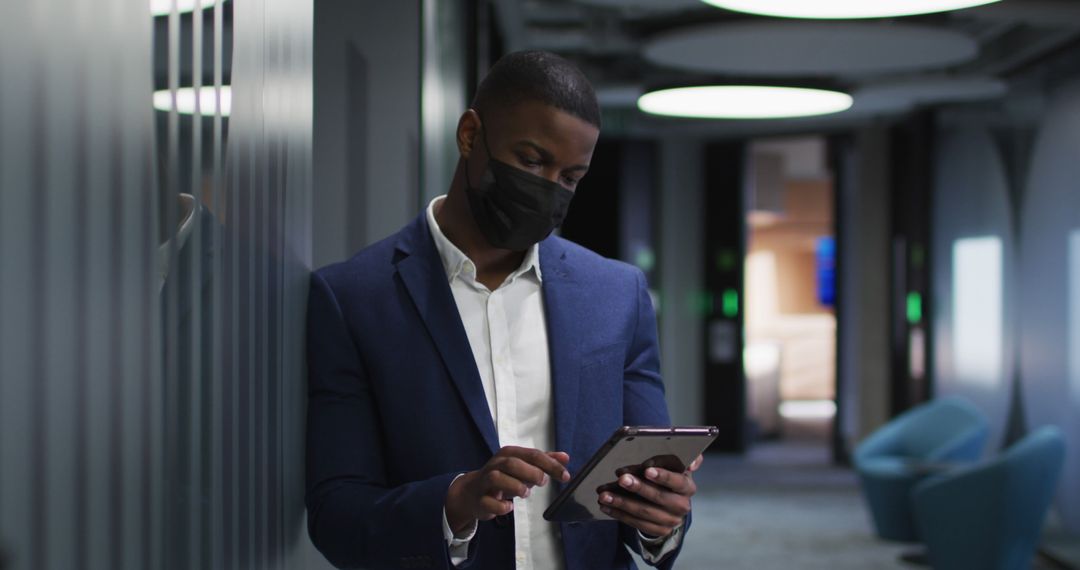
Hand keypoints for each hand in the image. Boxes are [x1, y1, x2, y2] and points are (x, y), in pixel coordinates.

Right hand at [445, 446, 570, 533]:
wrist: (472, 492)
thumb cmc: (503, 477)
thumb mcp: (523, 466)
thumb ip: (544, 461)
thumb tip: (565, 457)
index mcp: (509, 454)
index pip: (532, 454)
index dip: (551, 465)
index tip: (565, 476)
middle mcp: (496, 465)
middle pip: (513, 463)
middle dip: (531, 472)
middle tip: (543, 482)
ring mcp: (485, 482)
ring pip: (497, 478)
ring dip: (516, 487)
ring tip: (525, 493)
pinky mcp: (480, 499)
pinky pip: (488, 502)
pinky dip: (501, 506)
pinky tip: (509, 507)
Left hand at [597, 454, 702, 537]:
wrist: (669, 502)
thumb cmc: (667, 476)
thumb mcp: (675, 466)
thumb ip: (680, 458)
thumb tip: (692, 462)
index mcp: (687, 487)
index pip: (678, 481)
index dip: (663, 476)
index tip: (647, 470)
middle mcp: (682, 506)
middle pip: (658, 497)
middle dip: (638, 487)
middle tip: (621, 479)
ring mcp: (670, 521)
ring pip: (644, 512)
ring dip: (622, 502)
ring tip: (604, 494)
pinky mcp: (659, 531)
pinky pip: (636, 523)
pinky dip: (619, 514)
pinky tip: (606, 506)